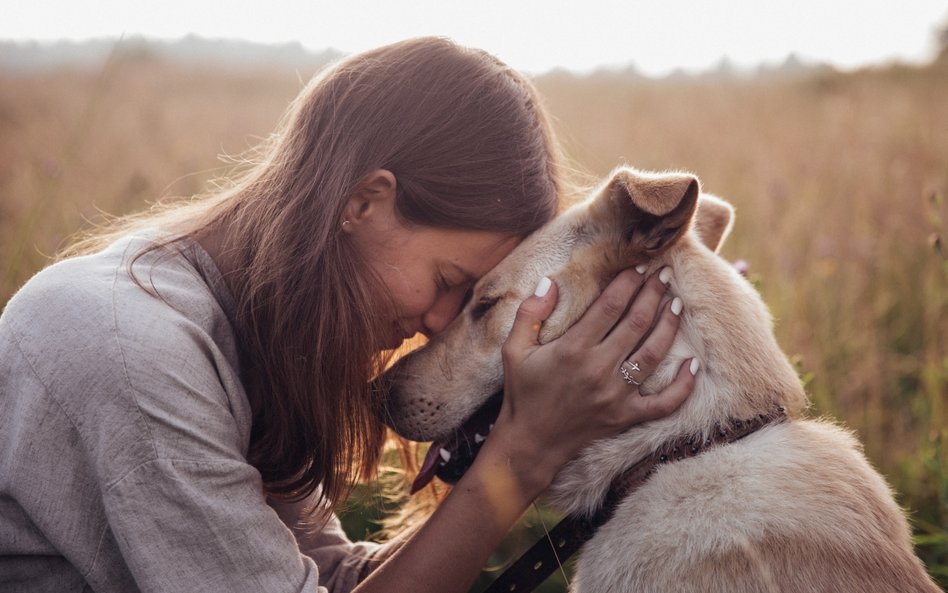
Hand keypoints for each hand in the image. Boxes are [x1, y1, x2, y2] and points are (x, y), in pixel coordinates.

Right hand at [492, 267, 696, 492]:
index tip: (639, 267)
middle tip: (664, 275)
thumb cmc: (522, 393)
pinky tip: (693, 364)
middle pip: (637, 323)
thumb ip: (529, 314)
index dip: (628, 282)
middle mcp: (598, 369)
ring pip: (654, 354)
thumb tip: (551, 282)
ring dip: (669, 326)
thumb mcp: (514, 350)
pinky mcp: (626, 417)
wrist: (530, 443)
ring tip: (677, 304)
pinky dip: (683, 385)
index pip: (610, 306)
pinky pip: (665, 403)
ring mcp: (616, 396)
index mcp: (572, 349)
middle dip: (653, 294)